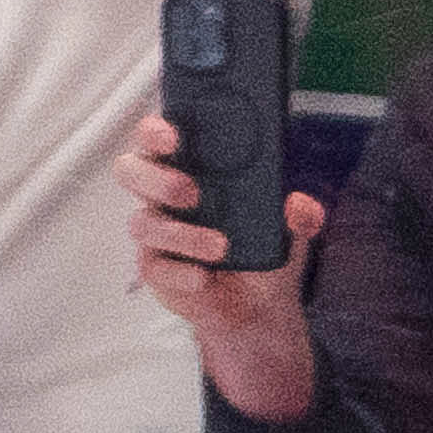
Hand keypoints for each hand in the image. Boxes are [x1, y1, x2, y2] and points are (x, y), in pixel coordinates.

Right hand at [117, 107, 319, 426]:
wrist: (257, 301)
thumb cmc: (264, 245)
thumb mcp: (292, 224)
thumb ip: (301, 212)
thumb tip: (299, 205)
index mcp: (192, 165)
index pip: (157, 137)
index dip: (155, 130)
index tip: (173, 135)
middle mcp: (164, 194)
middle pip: (130, 172)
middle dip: (156, 179)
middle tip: (192, 192)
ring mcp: (156, 231)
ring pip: (143, 223)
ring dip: (182, 234)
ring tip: (220, 247)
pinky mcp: (154, 268)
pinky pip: (154, 266)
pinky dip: (180, 272)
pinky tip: (202, 279)